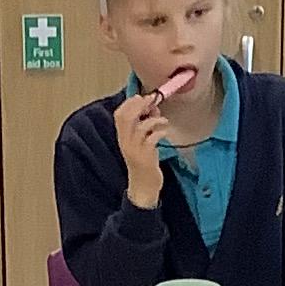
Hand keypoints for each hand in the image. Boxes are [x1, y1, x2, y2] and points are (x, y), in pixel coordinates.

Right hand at [114, 90, 167, 209]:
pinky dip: (160, 131)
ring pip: (140, 126)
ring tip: (163, 121)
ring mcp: (135, 150)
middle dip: (140, 105)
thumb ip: (144, 126)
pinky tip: (165, 132)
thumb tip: (153, 107)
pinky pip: (152, 138)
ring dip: (154, 119)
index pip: (119, 114)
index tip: (142, 97)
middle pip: (127, 117)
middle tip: (153, 102)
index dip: (130, 103)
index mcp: (123, 138)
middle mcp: (126, 142)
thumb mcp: (141, 143)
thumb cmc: (144, 163)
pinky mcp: (145, 157)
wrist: (143, 187)